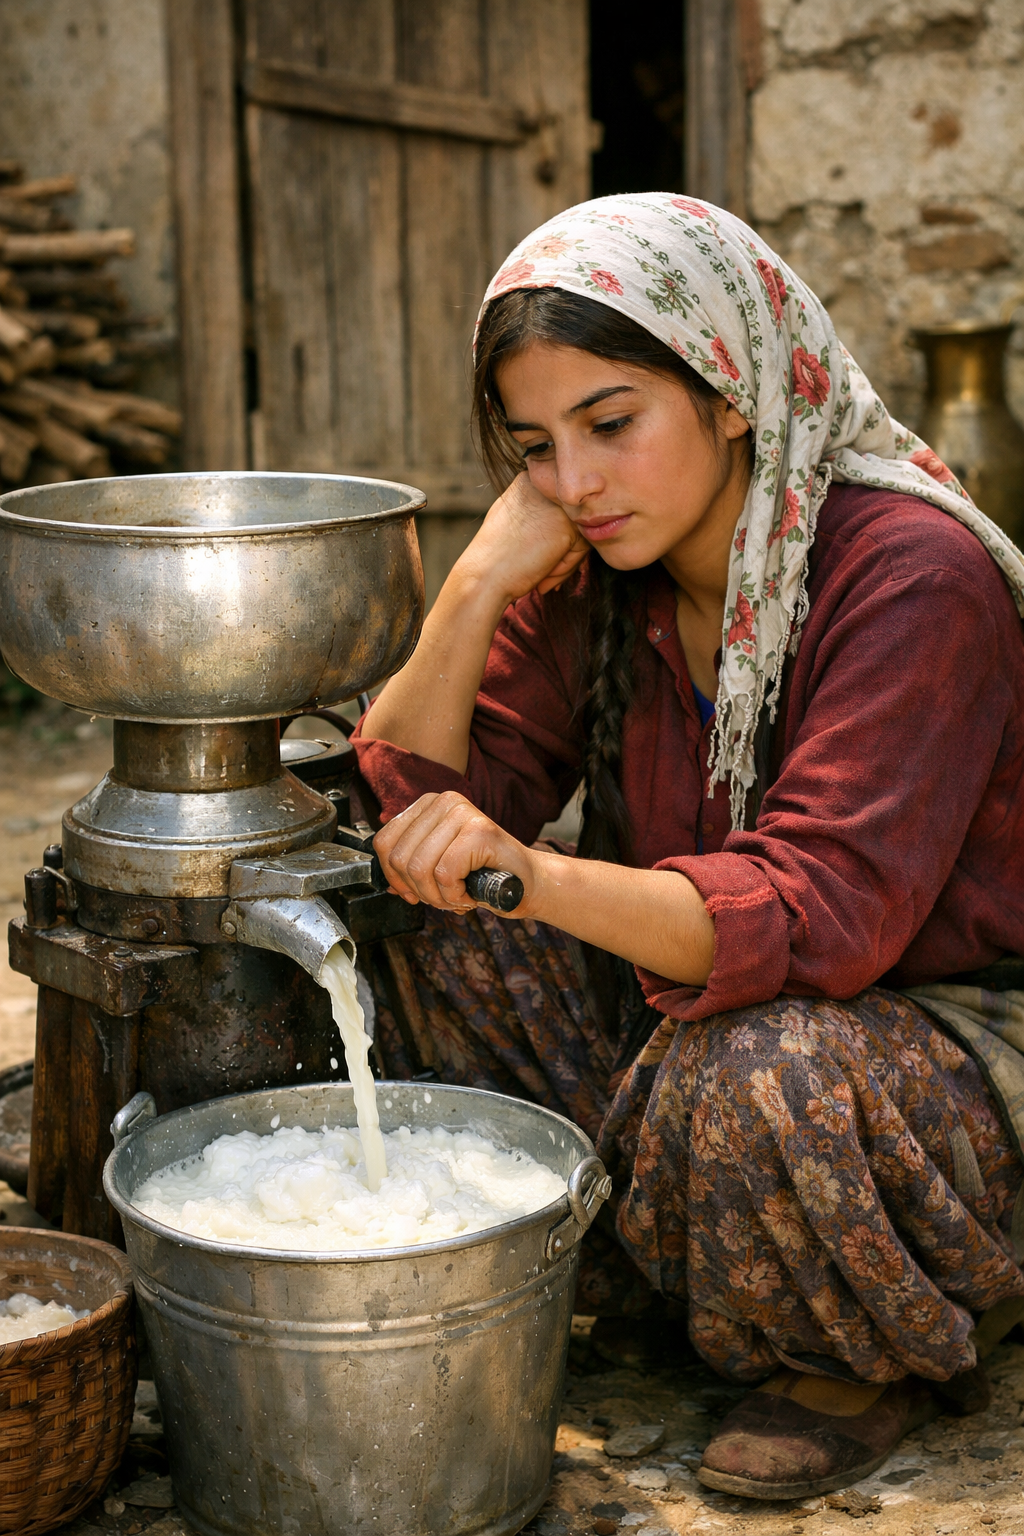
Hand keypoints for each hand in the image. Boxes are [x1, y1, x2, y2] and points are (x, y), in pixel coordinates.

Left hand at [374, 792, 537, 913]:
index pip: (384, 842)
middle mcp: (444, 801)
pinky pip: (445, 875)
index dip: (393, 877)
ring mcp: (463, 813)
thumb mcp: (438, 866)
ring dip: (439, 897)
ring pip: (420, 868)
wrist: (527, 884)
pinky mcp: (479, 830)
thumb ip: (410, 867)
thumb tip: (388, 883)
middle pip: (400, 858)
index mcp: (428, 805)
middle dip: (420, 892)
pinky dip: (456, 896)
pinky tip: (472, 894)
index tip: (412, 892)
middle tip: (444, 897)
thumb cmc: (484, 876)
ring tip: (459, 895)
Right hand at [459, 474, 587, 604]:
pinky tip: (543, 574)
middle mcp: (544, 486)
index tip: (535, 555)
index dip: (550, 535)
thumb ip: (536, 512)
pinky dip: (566, 567)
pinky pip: (583, 548)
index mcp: (528, 480)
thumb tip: (563, 520)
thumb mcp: (512, 518)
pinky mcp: (567, 526)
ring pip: (580, 532)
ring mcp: (557, 504)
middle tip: (540, 568)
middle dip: (560, 549)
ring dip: (563, 559)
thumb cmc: (495, 555)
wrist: (484, 576)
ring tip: (540, 573)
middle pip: (571, 517)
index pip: (557, 506)